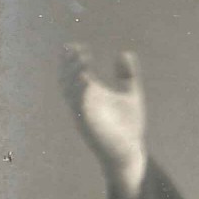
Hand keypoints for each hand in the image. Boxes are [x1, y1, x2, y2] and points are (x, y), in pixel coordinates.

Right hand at [60, 44, 147, 198]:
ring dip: (73, 74)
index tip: (78, 45)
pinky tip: (87, 79)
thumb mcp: (131, 96)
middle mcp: (83, 102)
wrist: (130, 153)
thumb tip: (126, 53)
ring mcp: (83, 114)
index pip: (75, 71)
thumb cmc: (129, 127)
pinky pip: (78, 106)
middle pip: (66, 79)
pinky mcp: (87, 125)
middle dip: (69, 64)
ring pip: (69, 91)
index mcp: (91, 94)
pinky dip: (79, 92)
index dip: (72, 58)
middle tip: (78, 50)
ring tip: (83, 61)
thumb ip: (128, 75)